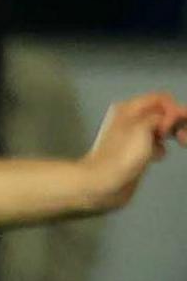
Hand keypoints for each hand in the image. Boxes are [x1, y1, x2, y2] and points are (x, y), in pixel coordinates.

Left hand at [81, 92, 186, 212]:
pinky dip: (160, 148)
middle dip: (177, 121)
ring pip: (161, 129)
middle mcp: (132, 119)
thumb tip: (173, 114)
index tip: (177, 123)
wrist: (103, 182)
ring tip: (180, 142)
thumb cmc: (122, 155)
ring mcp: (134, 137)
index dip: (173, 108)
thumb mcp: (144, 128)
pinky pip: (155, 144)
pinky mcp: (136, 152)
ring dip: (173, 134)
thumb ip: (162, 116)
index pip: (161, 99)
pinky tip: (157, 156)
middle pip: (163, 113)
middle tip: (184, 136)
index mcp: (130, 109)